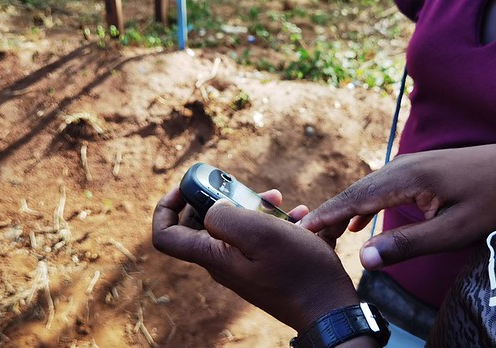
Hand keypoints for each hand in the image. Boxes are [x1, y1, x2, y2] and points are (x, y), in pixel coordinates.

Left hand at [151, 188, 357, 332]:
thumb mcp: (261, 233)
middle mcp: (223, 263)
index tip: (189, 186)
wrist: (330, 309)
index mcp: (214, 255)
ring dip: (252, 208)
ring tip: (279, 200)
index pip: (166, 235)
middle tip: (246, 188)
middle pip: (202, 224)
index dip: (167, 207)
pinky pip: (259, 240)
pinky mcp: (263, 269)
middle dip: (220, 198)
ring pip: (235, 229)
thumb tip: (213, 208)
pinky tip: (297, 217)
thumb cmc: (299, 271)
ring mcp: (244, 267)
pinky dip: (273, 223)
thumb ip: (226, 216)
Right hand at [299, 143, 495, 269]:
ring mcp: (413, 164)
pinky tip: (360, 221)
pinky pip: (383, 186)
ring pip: (369, 187)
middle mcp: (404, 165)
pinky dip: (365, 204)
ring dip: (346, 209)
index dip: (327, 215)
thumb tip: (363, 257)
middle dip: (330, 212)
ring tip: (325, 231)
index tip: (301, 229)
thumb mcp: (455, 230)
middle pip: (357, 190)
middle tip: (305, 234)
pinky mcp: (422, 169)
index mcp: (408, 178)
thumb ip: (408, 244)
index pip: (356, 198)